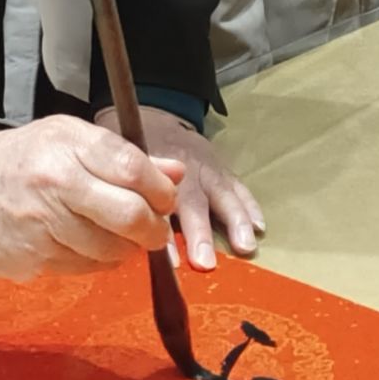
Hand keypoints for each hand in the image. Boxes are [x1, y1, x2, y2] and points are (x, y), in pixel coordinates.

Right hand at [0, 117, 186, 280]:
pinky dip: (95, 262)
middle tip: (156, 231)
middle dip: (154, 229)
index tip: (167, 200)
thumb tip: (176, 172)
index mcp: (67, 145)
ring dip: (126, 250)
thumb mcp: (65, 138)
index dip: (161, 190)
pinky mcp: (29, 261)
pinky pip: (83, 268)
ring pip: (111, 250)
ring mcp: (41, 227)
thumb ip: (123, 156)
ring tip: (117, 237)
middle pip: (130, 215)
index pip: (134, 169)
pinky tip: (84, 246)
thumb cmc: (14, 160)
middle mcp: (55, 184)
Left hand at [95, 106, 262, 271]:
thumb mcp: (119, 165)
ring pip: (223, 195)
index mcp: (156, 171)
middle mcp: (185, 171)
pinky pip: (238, 188)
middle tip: (205, 262)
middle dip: (201, 234)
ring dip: (235, 222)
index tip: (166, 258)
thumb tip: (120, 235)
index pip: (159, 204)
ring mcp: (208, 169)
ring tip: (244, 246)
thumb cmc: (133, 150)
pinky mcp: (223, 170)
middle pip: (194, 203)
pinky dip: (250, 207)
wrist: (156, 117)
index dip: (163, 232)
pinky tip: (259, 227)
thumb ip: (125, 193)